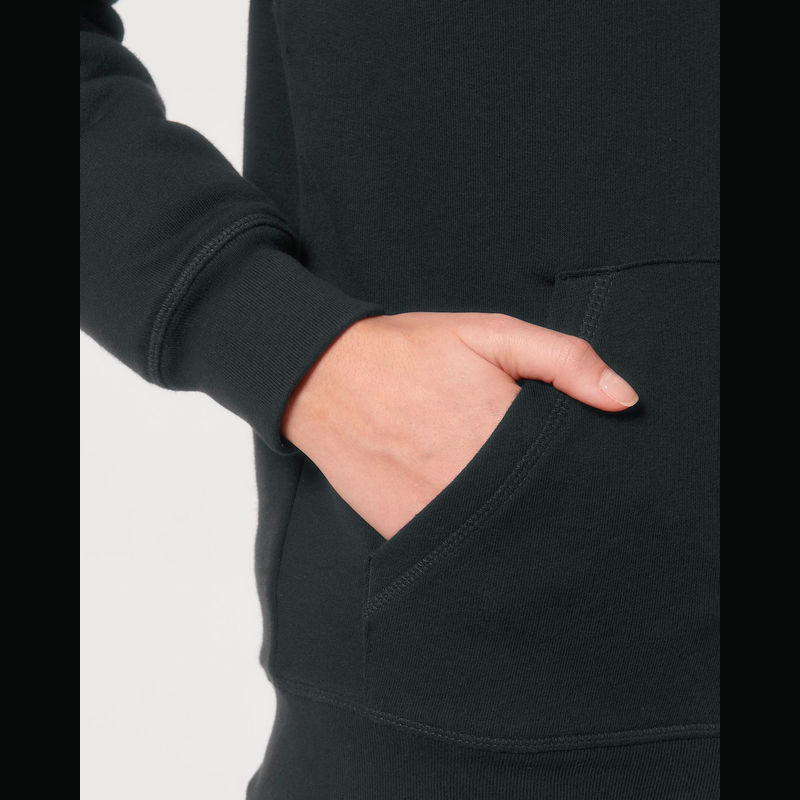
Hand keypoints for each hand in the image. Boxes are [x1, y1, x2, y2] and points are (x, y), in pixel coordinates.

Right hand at [281, 312, 637, 540]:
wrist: (326, 377)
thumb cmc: (410, 352)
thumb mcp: (489, 334)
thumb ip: (564, 360)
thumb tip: (624, 399)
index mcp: (506, 432)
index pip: (571, 472)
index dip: (582, 470)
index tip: (578, 463)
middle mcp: (477, 481)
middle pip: (541, 509)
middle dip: (548, 497)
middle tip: (533, 474)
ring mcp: (440, 512)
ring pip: (503, 535)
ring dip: (512, 521)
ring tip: (499, 491)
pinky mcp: (408, 530)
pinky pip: (456, 548)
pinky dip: (471, 537)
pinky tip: (467, 508)